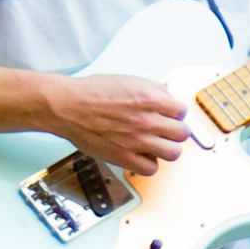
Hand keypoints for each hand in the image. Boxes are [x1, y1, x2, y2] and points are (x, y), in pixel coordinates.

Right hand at [43, 74, 193, 175]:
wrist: (67, 106)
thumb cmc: (93, 92)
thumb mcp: (128, 81)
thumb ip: (152, 89)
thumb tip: (169, 95)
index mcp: (150, 99)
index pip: (182, 112)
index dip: (175, 114)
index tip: (168, 116)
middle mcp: (147, 120)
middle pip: (182, 133)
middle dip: (174, 131)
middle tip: (164, 131)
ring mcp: (137, 140)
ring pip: (173, 153)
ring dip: (166, 149)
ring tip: (156, 145)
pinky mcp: (124, 157)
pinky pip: (151, 168)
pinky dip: (149, 164)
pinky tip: (141, 155)